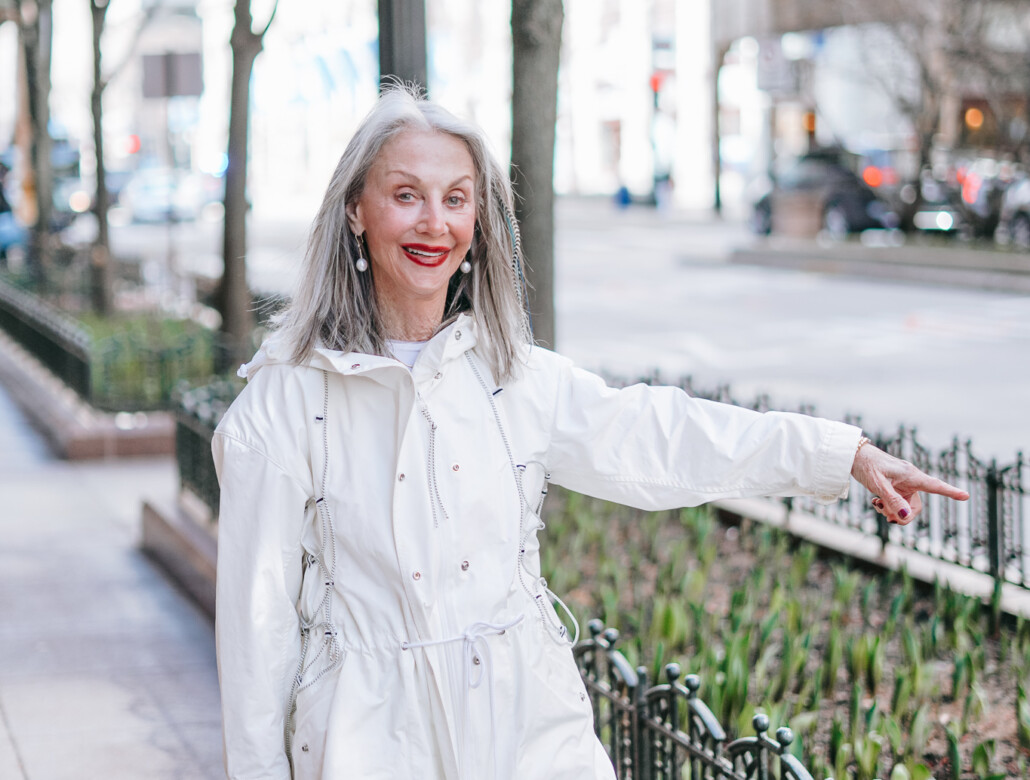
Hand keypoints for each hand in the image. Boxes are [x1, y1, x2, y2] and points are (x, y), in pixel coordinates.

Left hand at [850, 441, 968, 524]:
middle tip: (887, 517)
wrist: (852, 455)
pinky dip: (888, 507)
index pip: (935, 485)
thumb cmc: (866, 465)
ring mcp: (902, 484)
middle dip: (904, 516)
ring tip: (877, 506)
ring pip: (905, 506)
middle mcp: (910, 480)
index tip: (965, 496)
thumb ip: (892, 500)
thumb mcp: (878, 485)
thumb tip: (906, 516)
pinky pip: (897, 502)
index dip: (950, 492)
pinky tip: (876, 503)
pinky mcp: (894, 486)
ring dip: (893, 511)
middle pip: (916, 506)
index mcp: (910, 475)